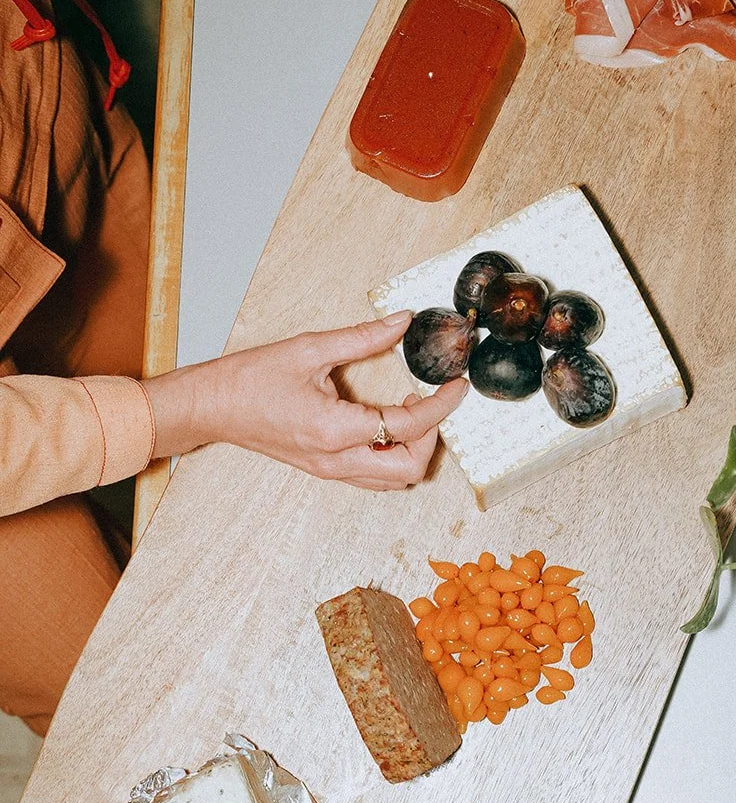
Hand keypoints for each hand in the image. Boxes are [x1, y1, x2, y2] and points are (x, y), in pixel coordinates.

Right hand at [143, 311, 465, 488]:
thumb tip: (402, 322)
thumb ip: (363, 337)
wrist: (211, 407)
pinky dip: (393, 456)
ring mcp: (330, 471)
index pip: (408, 425)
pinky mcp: (324, 471)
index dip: (441, 405)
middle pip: (409, 470)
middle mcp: (336, 459)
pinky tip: (388, 423)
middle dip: (433, 437)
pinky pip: (373, 477)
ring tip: (414, 413)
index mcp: (334, 429)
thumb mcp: (309, 349)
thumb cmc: (249, 380)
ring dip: (414, 451)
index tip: (456, 385)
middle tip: (435, 402)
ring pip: (393, 481)